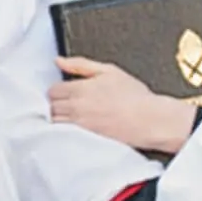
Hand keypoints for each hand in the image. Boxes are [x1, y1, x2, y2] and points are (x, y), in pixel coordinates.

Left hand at [50, 58, 196, 155]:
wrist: (150, 120)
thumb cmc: (135, 97)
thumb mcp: (109, 71)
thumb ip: (80, 64)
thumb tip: (59, 61)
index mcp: (81, 88)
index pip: (53, 90)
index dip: (59, 90)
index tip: (67, 92)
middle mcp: (77, 107)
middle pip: (51, 106)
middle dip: (57, 104)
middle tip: (69, 104)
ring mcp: (80, 125)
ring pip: (55, 121)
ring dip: (59, 118)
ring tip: (73, 116)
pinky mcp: (86, 139)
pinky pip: (64, 135)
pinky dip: (65, 131)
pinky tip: (75, 128)